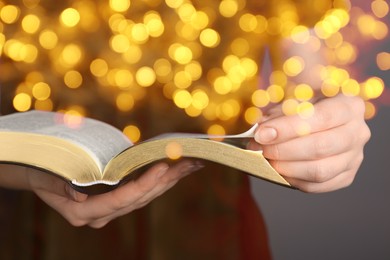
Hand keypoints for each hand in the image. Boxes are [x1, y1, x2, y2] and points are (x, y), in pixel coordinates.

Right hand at [26, 160, 202, 227]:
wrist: (41, 177)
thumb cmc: (43, 173)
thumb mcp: (47, 178)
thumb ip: (63, 187)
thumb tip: (81, 194)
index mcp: (84, 212)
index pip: (120, 200)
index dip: (142, 184)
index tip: (162, 167)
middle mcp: (102, 214)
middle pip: (140, 199)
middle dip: (165, 180)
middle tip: (189, 162)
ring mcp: (112, 208)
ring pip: (147, 196)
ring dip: (170, 179)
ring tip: (192, 164)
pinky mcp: (118, 199)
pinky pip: (144, 191)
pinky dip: (162, 179)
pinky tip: (178, 169)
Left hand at [249, 95, 370, 192]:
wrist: (318, 114)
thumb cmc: (304, 105)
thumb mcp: (293, 98)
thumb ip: (279, 113)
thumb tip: (262, 133)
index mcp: (349, 105)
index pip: (320, 118)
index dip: (288, 128)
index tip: (261, 134)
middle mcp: (358, 132)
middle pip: (320, 147)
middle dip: (283, 150)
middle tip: (259, 148)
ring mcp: (355, 157)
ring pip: (320, 171)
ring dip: (287, 168)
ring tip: (267, 160)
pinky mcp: (346, 176)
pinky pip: (319, 185)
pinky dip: (294, 180)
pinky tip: (279, 171)